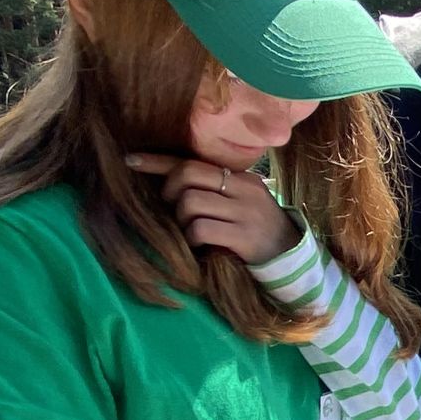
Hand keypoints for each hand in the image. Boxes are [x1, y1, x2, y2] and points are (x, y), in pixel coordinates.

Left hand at [126, 152, 300, 263]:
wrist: (290, 259)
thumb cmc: (256, 231)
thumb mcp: (241, 203)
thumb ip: (214, 190)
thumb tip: (169, 183)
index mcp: (240, 177)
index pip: (193, 160)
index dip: (158, 161)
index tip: (130, 160)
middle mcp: (243, 189)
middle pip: (188, 174)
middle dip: (169, 191)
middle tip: (173, 209)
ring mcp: (245, 212)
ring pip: (190, 202)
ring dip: (182, 219)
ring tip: (191, 230)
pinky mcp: (244, 236)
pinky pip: (201, 229)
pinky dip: (192, 238)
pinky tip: (199, 245)